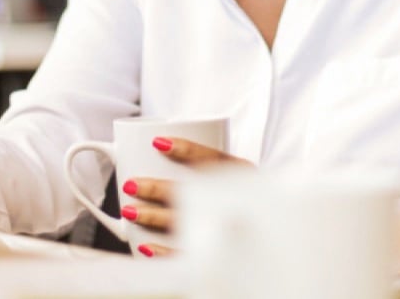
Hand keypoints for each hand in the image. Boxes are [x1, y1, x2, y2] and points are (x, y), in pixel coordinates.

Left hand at [120, 136, 250, 256]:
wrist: (268, 239)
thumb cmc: (245, 201)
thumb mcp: (237, 178)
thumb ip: (208, 167)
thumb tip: (160, 151)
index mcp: (243, 175)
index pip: (214, 159)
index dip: (187, 150)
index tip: (158, 143)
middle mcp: (238, 199)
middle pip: (194, 193)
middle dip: (157, 189)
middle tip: (132, 184)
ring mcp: (229, 227)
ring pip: (187, 223)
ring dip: (154, 217)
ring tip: (130, 211)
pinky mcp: (220, 256)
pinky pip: (189, 256)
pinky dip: (164, 253)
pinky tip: (145, 247)